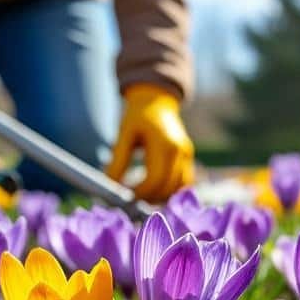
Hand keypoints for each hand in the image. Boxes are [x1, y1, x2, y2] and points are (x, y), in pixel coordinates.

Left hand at [107, 84, 194, 201]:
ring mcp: (187, 156)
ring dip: (160, 197)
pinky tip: (153, 189)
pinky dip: (169, 190)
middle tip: (128, 199)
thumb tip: (111, 186)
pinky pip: (183, 183)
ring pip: (178, 189)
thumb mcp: (124, 134)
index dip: (139, 192)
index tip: (123, 196)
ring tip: (140, 194)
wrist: (156, 100)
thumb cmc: (137, 116)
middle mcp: (181, 152)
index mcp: (165, 144)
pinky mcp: (188, 159)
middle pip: (167, 188)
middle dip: (147, 198)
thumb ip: (118, 160)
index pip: (155, 179)